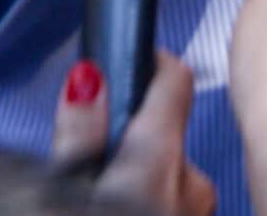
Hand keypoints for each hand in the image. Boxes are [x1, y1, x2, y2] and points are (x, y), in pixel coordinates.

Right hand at [52, 51, 216, 215]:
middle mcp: (194, 181)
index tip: (119, 67)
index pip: (174, 76)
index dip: (146, 64)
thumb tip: (88, 77)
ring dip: (139, 173)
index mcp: (161, 157)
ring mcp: (199, 210)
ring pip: (167, 168)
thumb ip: (79, 131)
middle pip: (163, 128)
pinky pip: (174, 199)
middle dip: (129, 135)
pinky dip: (150, 199)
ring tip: (103, 194)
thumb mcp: (67, 188)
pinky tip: (123, 210)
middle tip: (91, 160)